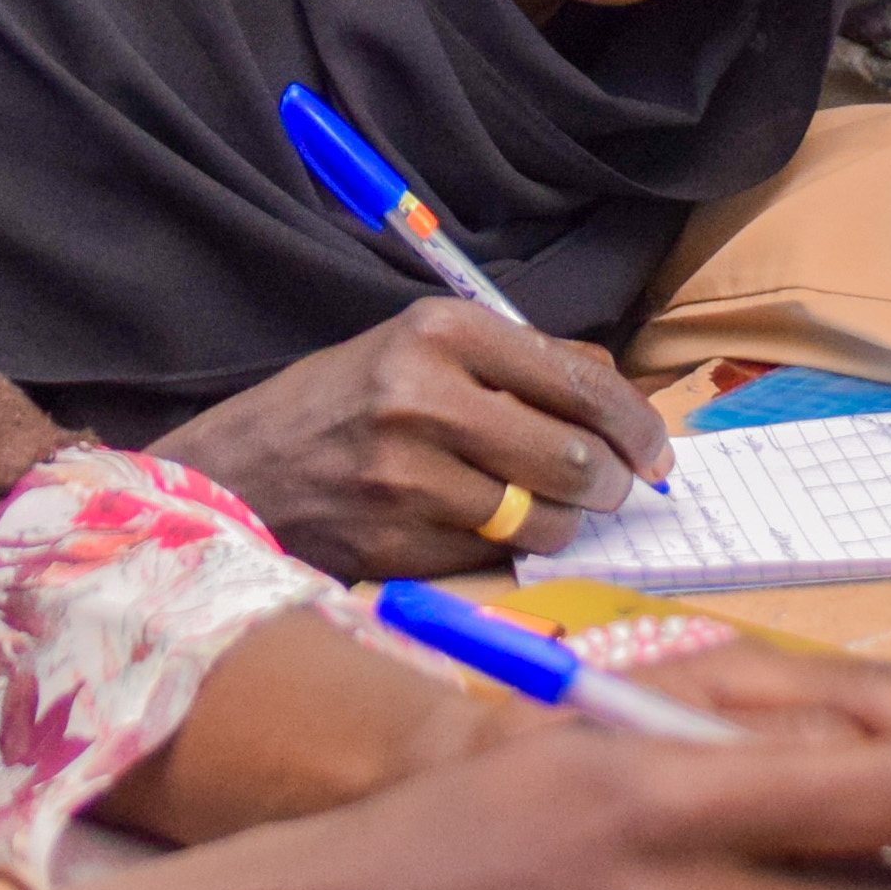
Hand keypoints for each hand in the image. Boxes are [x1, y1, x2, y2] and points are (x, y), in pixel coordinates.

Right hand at [154, 298, 673, 579]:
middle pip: (574, 457)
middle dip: (613, 482)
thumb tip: (619, 396)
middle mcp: (425, 398)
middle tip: (615, 489)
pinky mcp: (398, 544)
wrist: (232, 473)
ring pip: (545, 519)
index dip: (637, 422)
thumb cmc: (335, 406)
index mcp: (439, 332)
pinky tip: (491, 532)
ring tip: (551, 512)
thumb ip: (515, 364)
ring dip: (566, 524)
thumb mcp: (413, 351)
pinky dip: (512, 552)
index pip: (579, 380)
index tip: (657, 449)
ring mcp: (409, 478)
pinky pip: (497, 557)